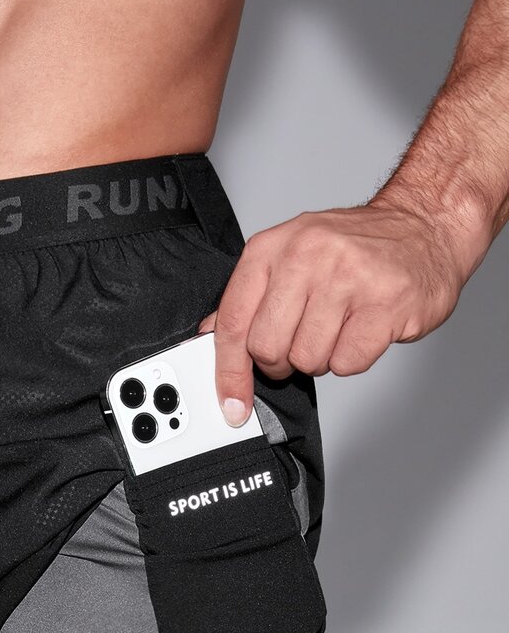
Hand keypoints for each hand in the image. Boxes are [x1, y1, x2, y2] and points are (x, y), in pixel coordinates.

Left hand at [198, 200, 471, 425]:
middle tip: (303, 342)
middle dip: (282, 361)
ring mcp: (348, 277)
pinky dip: (352, 359)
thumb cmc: (355, 248)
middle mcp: (307, 255)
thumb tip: (209, 335)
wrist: (424, 227)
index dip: (229, 373)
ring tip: (339, 327)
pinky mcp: (386, 303)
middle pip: (267, 349)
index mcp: (272, 248)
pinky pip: (347, 363)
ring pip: (307, 359)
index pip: (233, 323)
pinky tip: (362, 330)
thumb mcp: (289, 256)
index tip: (232, 405)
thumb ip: (249, 297)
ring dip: (321, 358)